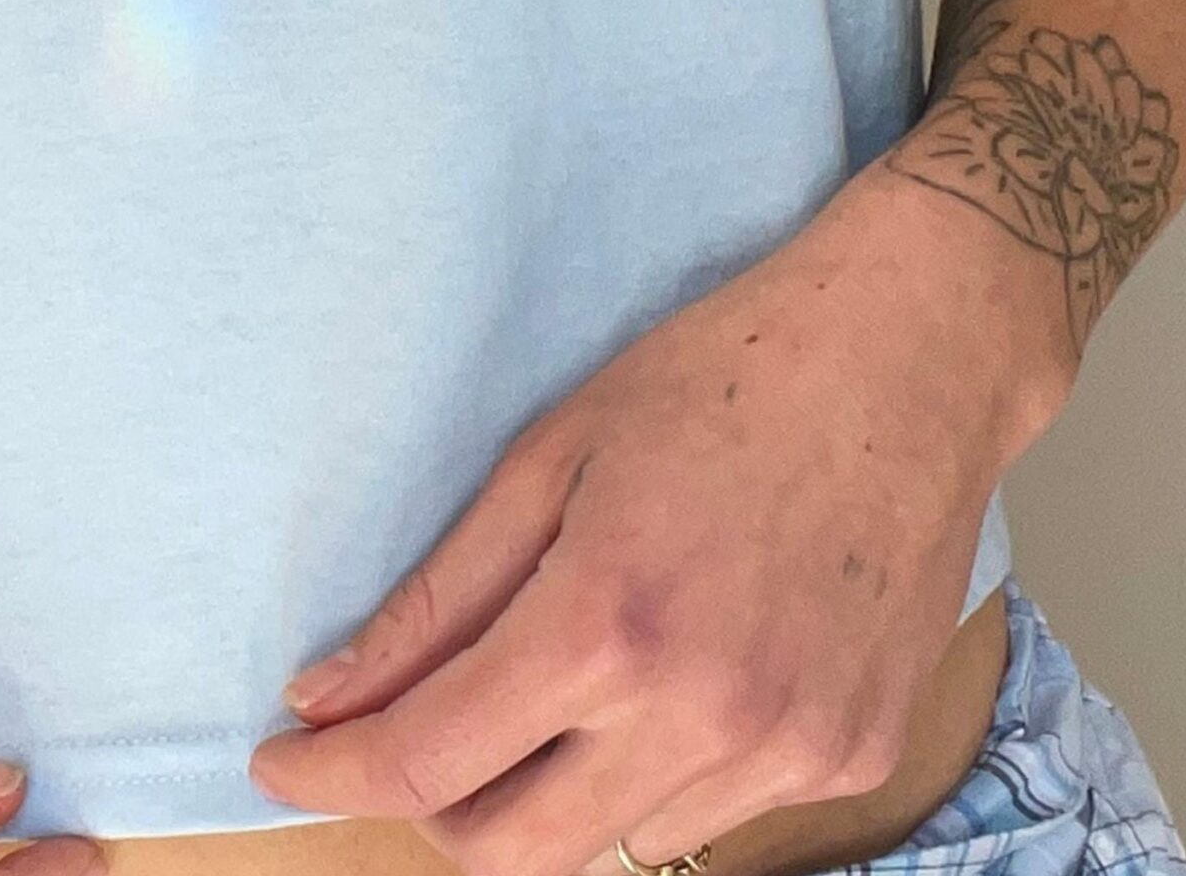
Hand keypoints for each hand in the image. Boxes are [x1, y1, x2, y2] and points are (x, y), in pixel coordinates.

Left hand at [245, 168, 1072, 874]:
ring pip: (615, 841)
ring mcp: (789, 751)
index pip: (429, 763)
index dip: (334, 774)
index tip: (281, 759)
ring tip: (562, 671)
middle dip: (430, 808)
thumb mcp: (548, 458)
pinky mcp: (855, 757)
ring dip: (551, 787)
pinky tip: (672, 671)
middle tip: (402, 735)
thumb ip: (435, 598)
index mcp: (607, 623)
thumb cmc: (720, 377)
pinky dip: (656, 770)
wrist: (904, 359)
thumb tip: (328, 693)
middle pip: (513, 852)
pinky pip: (715, 813)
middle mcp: (700, 713)